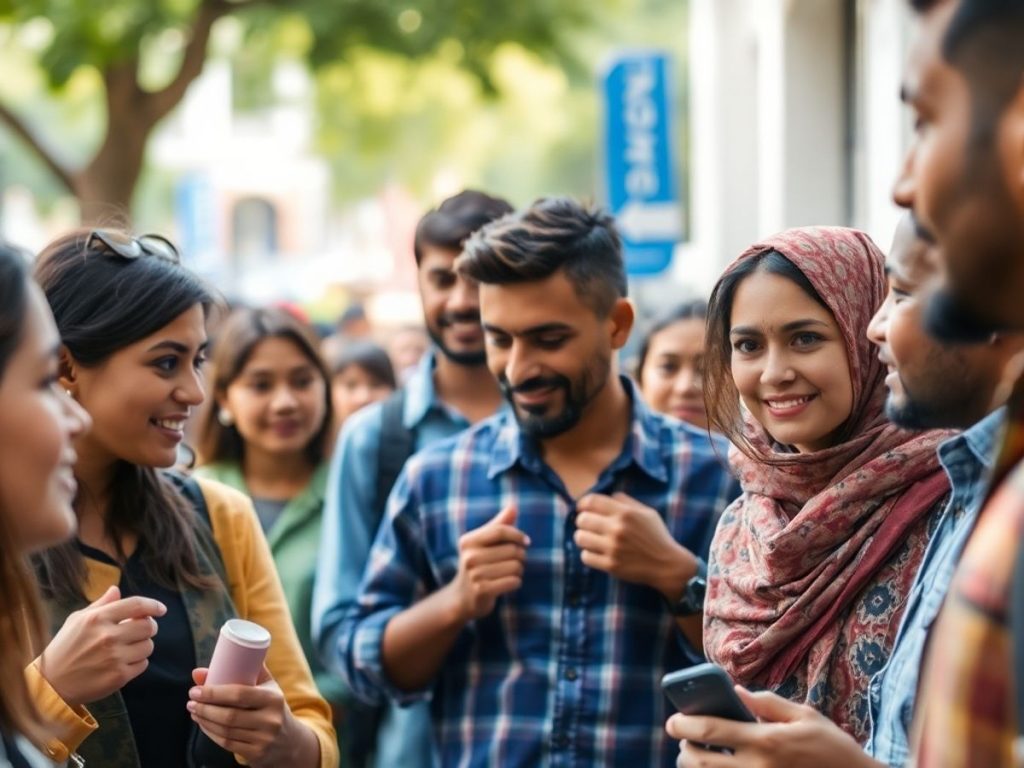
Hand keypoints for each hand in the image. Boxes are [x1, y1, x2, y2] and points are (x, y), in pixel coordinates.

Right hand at [38, 585, 165, 706]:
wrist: (51, 683)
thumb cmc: (65, 647)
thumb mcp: (77, 620)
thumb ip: (101, 604)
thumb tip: (116, 589)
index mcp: (97, 619)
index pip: (137, 605)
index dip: (153, 605)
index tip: (161, 609)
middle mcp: (108, 637)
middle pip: (148, 626)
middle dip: (149, 627)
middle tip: (141, 630)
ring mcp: (114, 657)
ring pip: (148, 646)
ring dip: (143, 645)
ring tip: (128, 648)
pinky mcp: (119, 676)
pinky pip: (143, 664)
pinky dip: (137, 662)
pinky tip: (123, 662)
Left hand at [188, 666, 319, 766]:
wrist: (291, 742)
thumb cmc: (273, 707)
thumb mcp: (268, 686)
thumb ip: (242, 671)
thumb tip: (199, 671)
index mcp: (273, 698)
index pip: (239, 694)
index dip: (213, 693)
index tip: (196, 690)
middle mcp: (270, 720)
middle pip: (229, 715)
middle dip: (205, 708)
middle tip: (191, 701)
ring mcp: (263, 739)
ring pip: (225, 731)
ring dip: (204, 721)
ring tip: (194, 711)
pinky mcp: (256, 754)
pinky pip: (227, 743)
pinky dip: (211, 733)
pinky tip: (204, 724)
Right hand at [446, 505, 528, 620]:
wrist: (463, 597)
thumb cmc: (478, 564)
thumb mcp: (484, 543)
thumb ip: (499, 524)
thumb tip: (513, 506)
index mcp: (468, 541)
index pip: (500, 530)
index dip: (517, 534)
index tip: (526, 541)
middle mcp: (469, 556)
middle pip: (512, 550)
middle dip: (520, 556)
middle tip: (513, 562)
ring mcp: (474, 574)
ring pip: (516, 566)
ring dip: (519, 570)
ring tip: (509, 573)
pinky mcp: (482, 590)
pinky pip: (514, 581)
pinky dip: (516, 582)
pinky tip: (508, 583)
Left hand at [575, 492, 695, 595]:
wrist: (667, 564)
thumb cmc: (657, 536)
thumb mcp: (647, 513)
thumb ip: (626, 502)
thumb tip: (608, 495)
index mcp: (625, 513)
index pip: (592, 501)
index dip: (583, 503)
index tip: (582, 508)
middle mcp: (617, 529)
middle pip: (582, 519)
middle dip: (582, 521)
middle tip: (587, 525)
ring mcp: (613, 548)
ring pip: (580, 538)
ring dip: (583, 537)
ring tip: (589, 539)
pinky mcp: (611, 565)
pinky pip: (586, 557)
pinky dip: (588, 554)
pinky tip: (596, 553)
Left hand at [666, 686, 879, 767]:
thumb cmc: (832, 747)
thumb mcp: (805, 715)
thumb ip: (768, 703)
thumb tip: (736, 692)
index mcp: (765, 741)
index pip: (710, 730)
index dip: (683, 724)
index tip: (672, 721)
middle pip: (700, 762)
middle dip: (684, 750)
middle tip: (683, 740)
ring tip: (698, 756)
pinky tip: (719, 766)